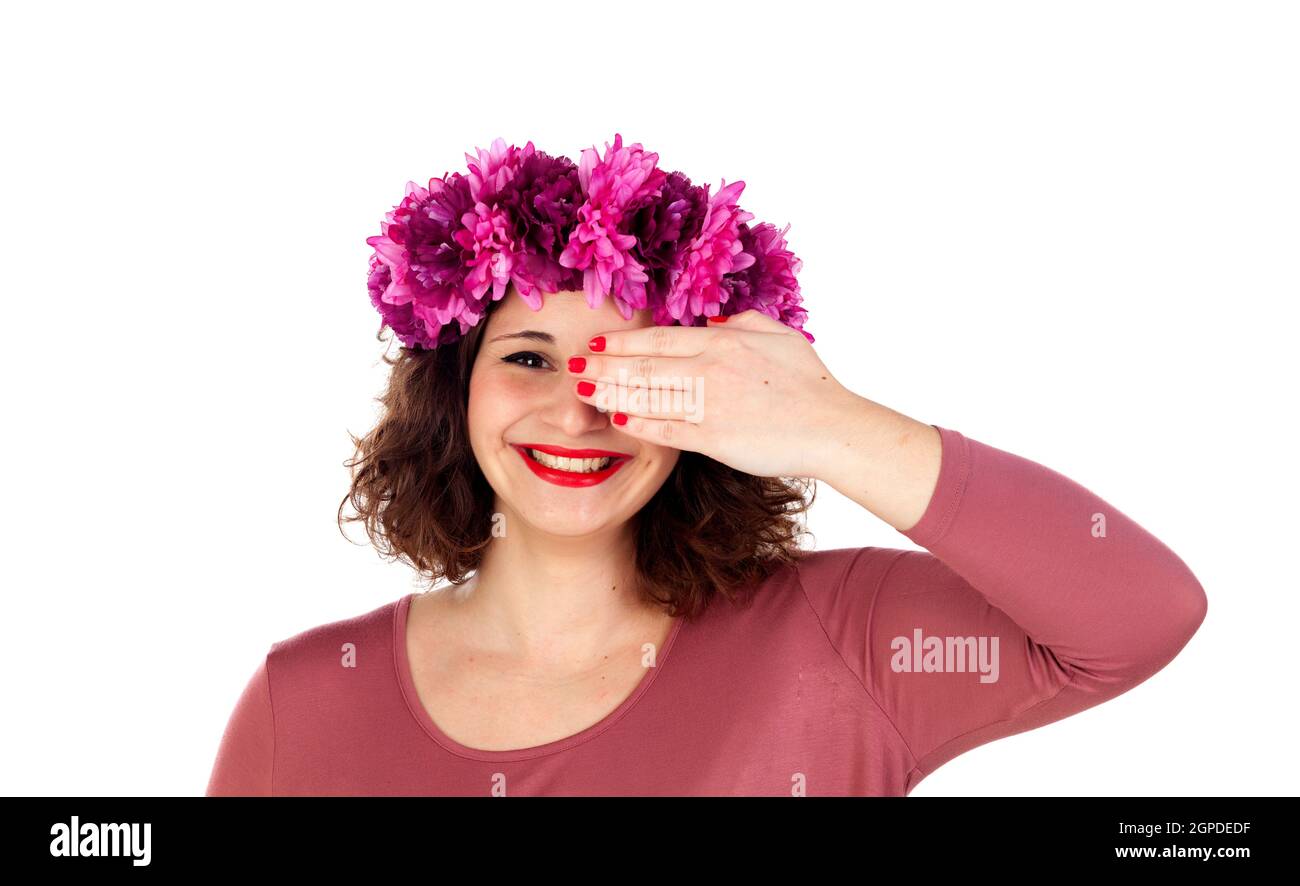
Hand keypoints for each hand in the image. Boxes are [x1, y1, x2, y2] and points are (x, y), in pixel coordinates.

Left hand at [568, 310, 855, 478]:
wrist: (831, 428)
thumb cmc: (811, 384)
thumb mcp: (778, 336)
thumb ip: (740, 324)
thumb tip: (709, 322)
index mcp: (724, 342)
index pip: (660, 338)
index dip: (624, 340)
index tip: (598, 341)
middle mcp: (710, 370)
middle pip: (643, 365)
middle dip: (604, 364)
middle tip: (574, 364)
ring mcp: (709, 405)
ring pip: (647, 395)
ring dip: (612, 392)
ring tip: (584, 389)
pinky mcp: (713, 439)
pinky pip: (666, 429)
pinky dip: (639, 423)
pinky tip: (617, 419)